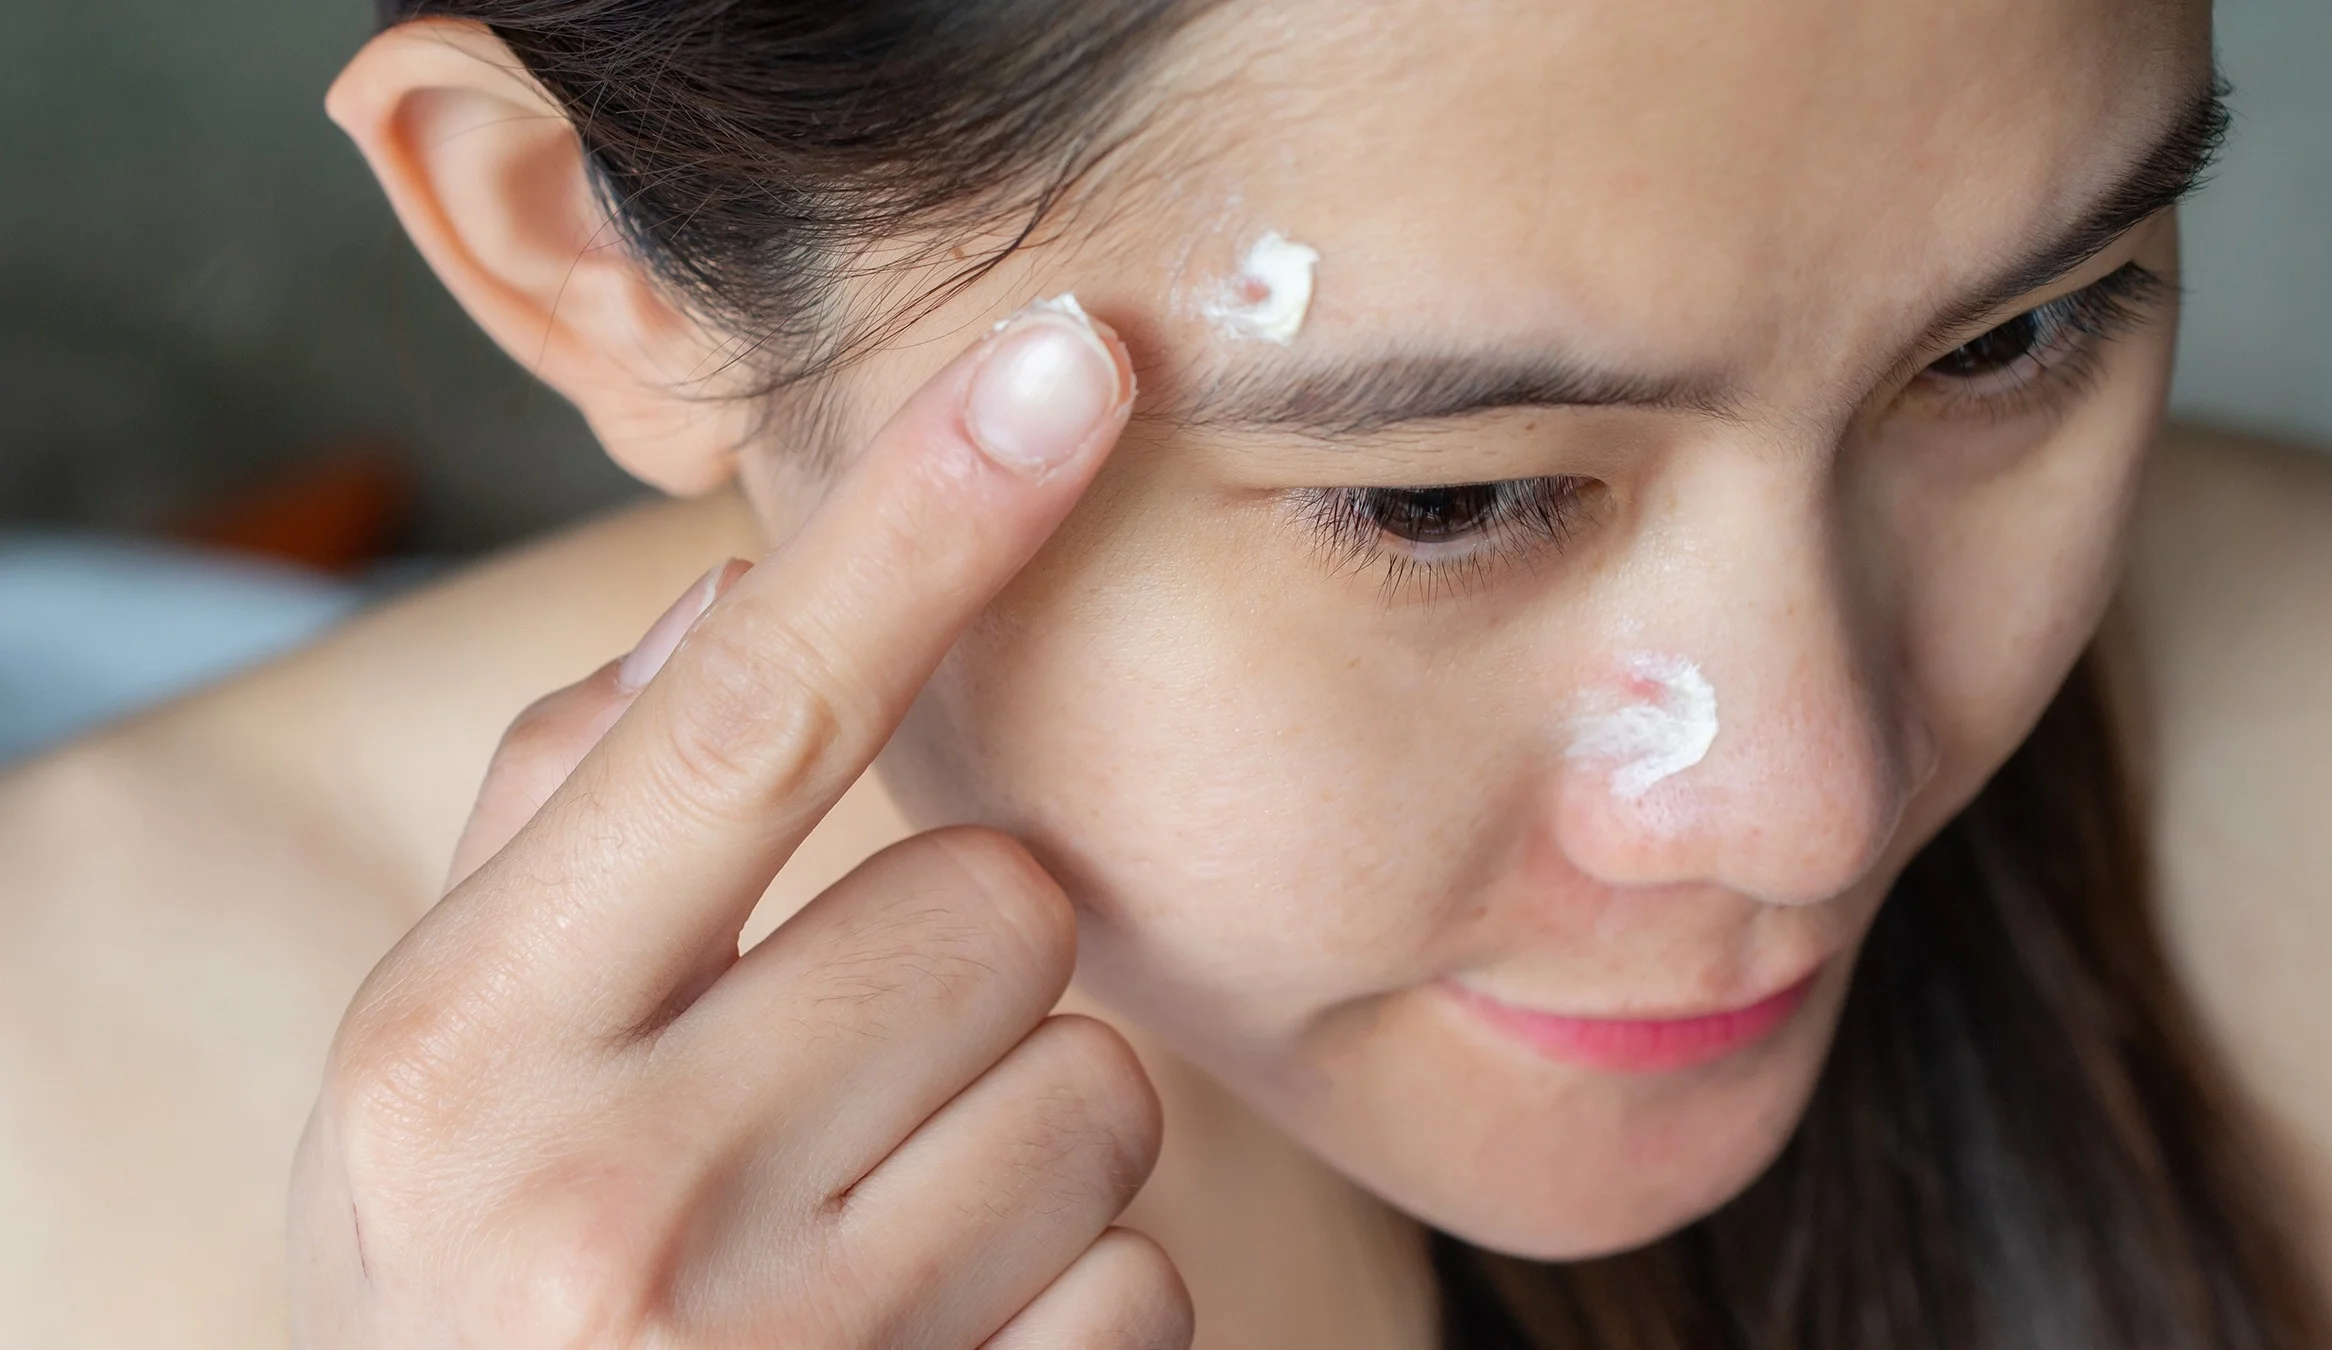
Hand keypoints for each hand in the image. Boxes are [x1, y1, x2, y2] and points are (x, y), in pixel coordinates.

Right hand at [289, 298, 1189, 1348]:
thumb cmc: (481, 1296)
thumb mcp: (439, 1078)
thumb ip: (560, 825)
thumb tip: (733, 602)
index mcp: (464, 1051)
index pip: (742, 716)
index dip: (922, 524)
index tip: (1073, 364)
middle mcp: (610, 1203)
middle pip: (996, 905)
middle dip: (961, 969)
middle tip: (838, 1082)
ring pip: (1102, 1090)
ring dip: (1023, 1139)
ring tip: (867, 1237)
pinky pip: (1147, 1281)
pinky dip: (1071, 1303)